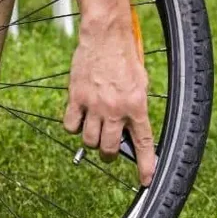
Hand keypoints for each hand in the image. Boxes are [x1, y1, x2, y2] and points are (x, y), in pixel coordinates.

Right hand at [63, 16, 155, 185]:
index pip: (143, 143)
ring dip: (92, 142)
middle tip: (110, 150)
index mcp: (137, 105)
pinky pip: (71, 125)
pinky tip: (79, 120)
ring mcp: (93, 105)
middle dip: (110, 154)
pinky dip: (74, 127)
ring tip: (94, 134)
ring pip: (89, 140)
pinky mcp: (76, 98)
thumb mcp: (141, 83)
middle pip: (109, 148)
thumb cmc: (125, 57)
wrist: (105, 37)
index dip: (145, 165)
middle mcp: (115, 109)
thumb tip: (129, 129)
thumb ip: (136, 107)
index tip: (145, 180)